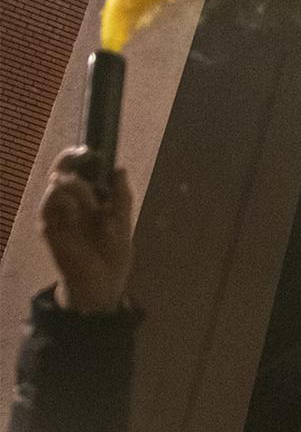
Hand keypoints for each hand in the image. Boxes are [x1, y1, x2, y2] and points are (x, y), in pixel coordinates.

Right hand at [39, 148, 132, 313]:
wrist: (104, 281)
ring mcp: (55, 215)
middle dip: (70, 161)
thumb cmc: (112, 252)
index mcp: (85, 200)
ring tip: (96, 207)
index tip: (89, 149)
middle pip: (59, 171)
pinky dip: (65, 203)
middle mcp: (67, 204)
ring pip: (57, 185)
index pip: (74, 170)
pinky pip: (49, 206)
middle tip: (83, 155)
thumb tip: (119, 168)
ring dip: (79, 190)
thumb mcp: (122, 221)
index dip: (77, 157)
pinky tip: (78, 210)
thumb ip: (121, 196)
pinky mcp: (48, 228)